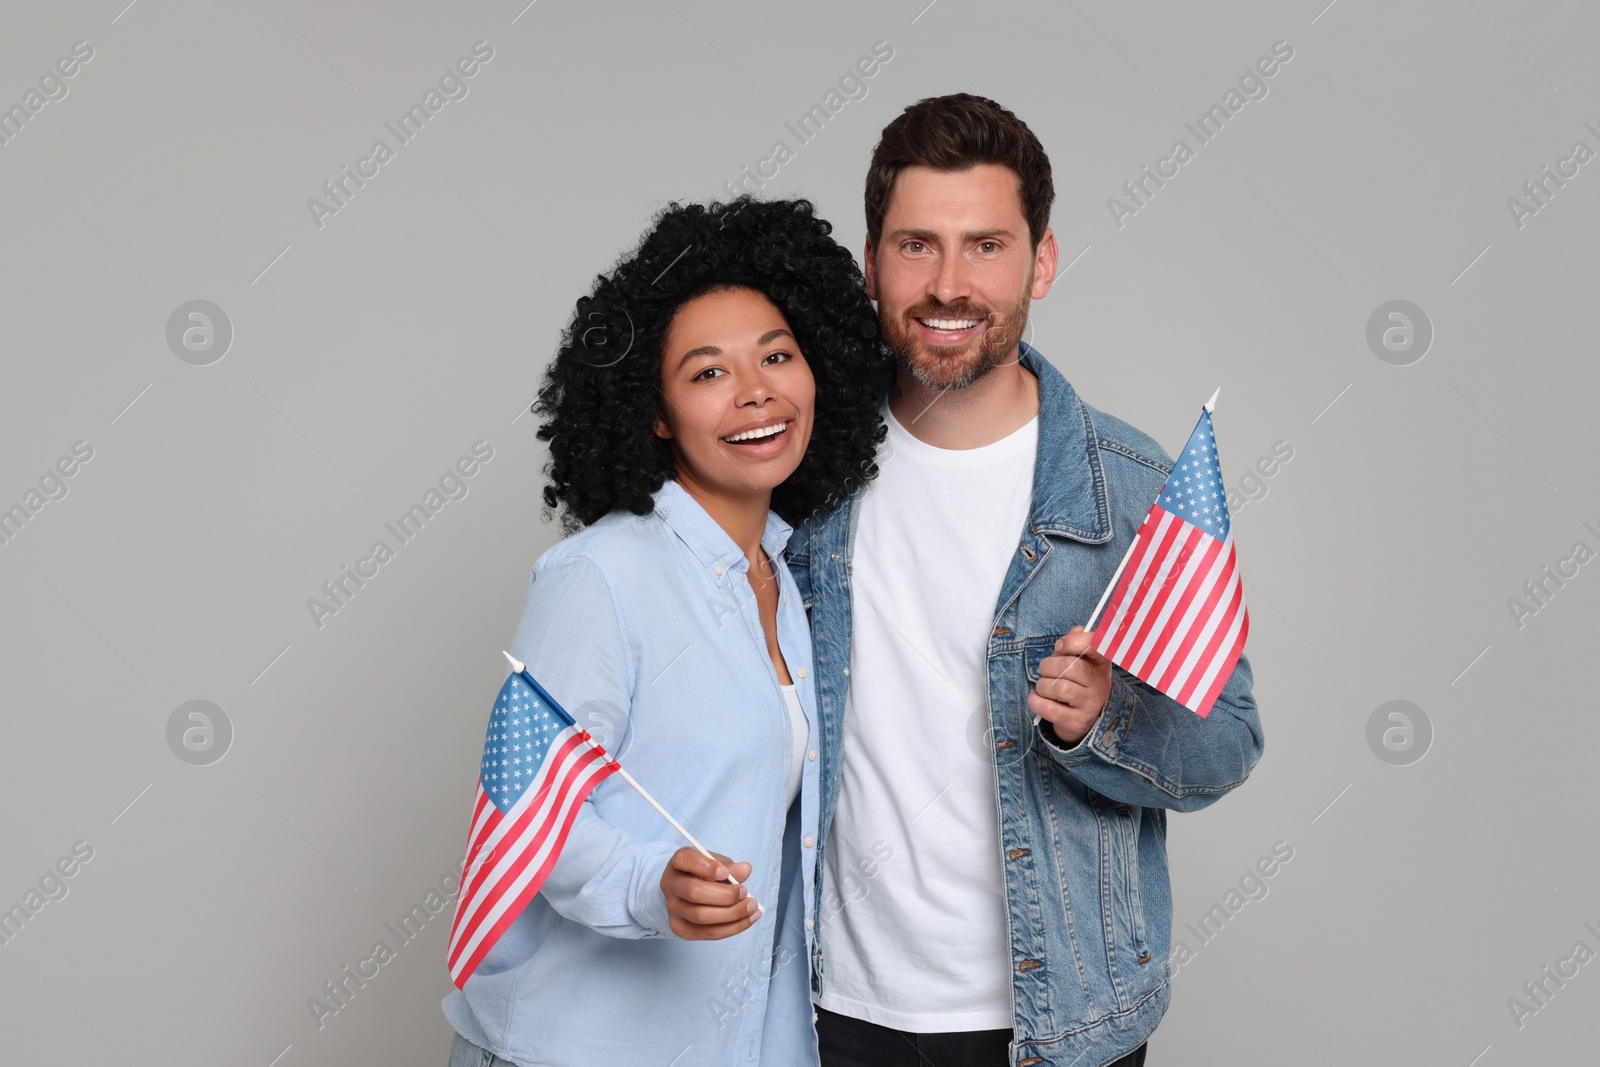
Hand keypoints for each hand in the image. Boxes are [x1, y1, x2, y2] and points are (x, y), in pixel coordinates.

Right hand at [660, 848, 759, 940]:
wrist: (687, 891)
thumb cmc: (704, 872)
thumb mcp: (716, 863)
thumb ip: (730, 866)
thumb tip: (745, 869)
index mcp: (678, 863)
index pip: (685, 860)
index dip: (706, 867)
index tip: (725, 873)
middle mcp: (670, 885)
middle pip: (694, 892)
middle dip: (725, 895)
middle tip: (745, 892)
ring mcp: (673, 909)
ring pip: (701, 916)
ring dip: (732, 914)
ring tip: (752, 908)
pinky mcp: (680, 928)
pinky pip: (708, 933)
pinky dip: (732, 928)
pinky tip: (748, 919)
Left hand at [1028, 626, 1112, 745]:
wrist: (1079, 717)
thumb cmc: (1075, 682)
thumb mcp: (1077, 660)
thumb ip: (1074, 643)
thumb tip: (1077, 631)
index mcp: (1101, 663)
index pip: (1095, 645)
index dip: (1073, 642)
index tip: (1059, 646)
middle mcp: (1100, 683)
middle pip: (1071, 666)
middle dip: (1048, 665)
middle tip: (1045, 670)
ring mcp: (1091, 705)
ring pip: (1059, 688)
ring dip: (1042, 685)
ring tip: (1044, 688)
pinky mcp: (1078, 722)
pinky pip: (1050, 709)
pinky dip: (1036, 702)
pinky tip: (1038, 699)